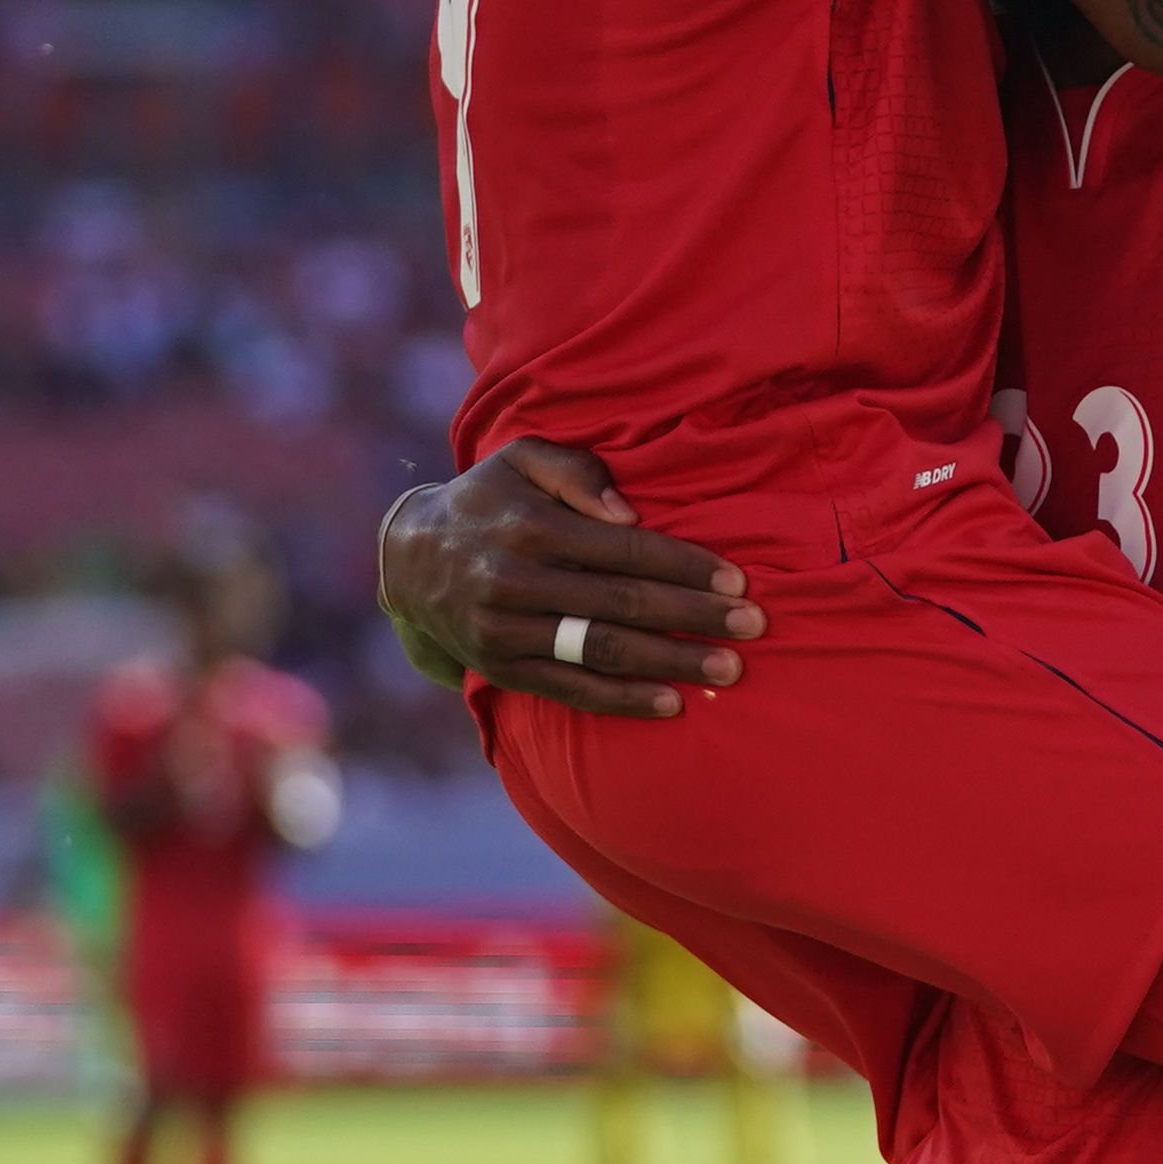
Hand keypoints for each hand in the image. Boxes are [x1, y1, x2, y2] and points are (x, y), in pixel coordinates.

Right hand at [376, 440, 763, 721]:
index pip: (625, 550)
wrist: (409, 558)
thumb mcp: (523, 460)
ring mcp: (504, 631)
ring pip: (601, 651)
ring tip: (728, 669)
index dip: (685, 566)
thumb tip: (631, 513)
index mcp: (529, 526)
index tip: (738, 581)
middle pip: (622, 603)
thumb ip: (579, 472)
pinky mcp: (500, 669)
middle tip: (754, 627)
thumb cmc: (490, 500)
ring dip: (670, 663)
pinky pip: (570, 690)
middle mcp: (513, 581)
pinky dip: (623, 701)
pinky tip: (672, 703)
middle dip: (694, 616)